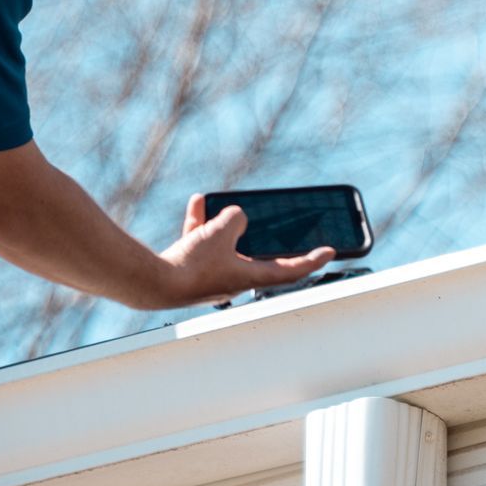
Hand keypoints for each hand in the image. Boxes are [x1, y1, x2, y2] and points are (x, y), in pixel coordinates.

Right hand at [151, 195, 334, 307]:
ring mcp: (211, 276)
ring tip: (220, 206)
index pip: (291, 270)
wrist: (155, 283)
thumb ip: (236, 218)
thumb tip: (237, 216)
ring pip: (226, 246)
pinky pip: (202, 243)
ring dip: (224, 225)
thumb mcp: (222, 231)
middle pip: (258, 257)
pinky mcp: (191, 270)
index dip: (312, 260)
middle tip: (282, 230)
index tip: (330, 253)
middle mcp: (233, 280)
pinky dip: (202, 223)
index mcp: (249, 276)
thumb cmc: (192, 265)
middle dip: (264, 240)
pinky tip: (199, 201)